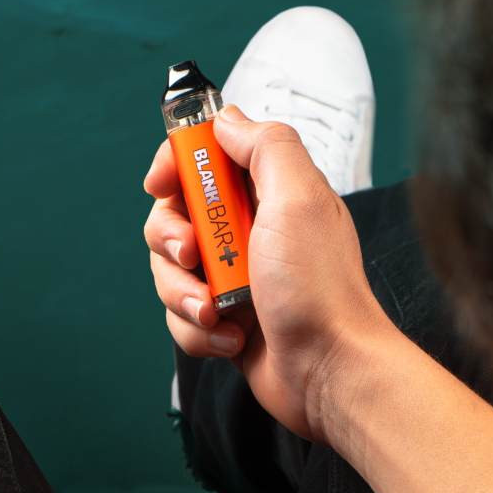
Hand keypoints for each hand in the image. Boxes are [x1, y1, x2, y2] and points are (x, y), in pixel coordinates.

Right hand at [144, 105, 399, 445]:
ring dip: (183, 293)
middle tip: (193, 256)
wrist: (330, 372)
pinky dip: (198, 330)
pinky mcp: (222, 317)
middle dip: (172, 239)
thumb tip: (226, 119)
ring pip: (169, 269)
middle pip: (174, 214)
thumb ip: (265, 146)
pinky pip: (180, 313)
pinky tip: (232, 340)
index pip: (204, 157)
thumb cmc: (320, 289)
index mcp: (268, 191)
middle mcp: (248, 229)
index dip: (175, 165)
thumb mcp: (299, 197)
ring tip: (215, 313)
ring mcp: (233, 275)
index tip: (162, 183)